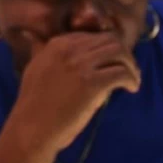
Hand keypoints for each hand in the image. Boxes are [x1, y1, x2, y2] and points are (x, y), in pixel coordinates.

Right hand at [6, 31, 141, 154]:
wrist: (32, 128)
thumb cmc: (33, 104)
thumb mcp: (33, 68)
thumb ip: (39, 50)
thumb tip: (29, 35)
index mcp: (57, 44)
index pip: (92, 35)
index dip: (106, 47)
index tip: (111, 61)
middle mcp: (70, 49)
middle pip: (109, 40)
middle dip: (123, 53)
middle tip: (127, 69)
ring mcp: (81, 65)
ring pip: (119, 52)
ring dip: (131, 64)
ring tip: (132, 79)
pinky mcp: (92, 84)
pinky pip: (121, 73)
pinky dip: (131, 79)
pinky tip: (131, 88)